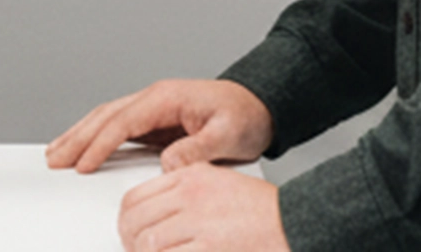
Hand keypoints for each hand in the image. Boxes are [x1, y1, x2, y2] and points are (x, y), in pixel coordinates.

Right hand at [47, 78, 272, 173]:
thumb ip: (198, 149)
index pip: (123, 121)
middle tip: (53, 159)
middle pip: (105, 116)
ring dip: (80, 135)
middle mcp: (154, 98)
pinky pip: (118, 128)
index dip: (100, 143)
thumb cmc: (246, 116)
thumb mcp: (229, 136)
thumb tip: (167, 164)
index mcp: (166, 98)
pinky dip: (96, 137)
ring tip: (57, 153)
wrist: (260, 106)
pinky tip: (85, 149)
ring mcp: (153, 108)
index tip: (83, 164)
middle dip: (77, 138)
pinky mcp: (155, 120)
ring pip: (107, 119)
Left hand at [116, 164, 283, 251]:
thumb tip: (155, 216)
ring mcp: (199, 223)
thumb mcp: (219, 183)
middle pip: (135, 221)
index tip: (129, 232)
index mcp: (190, 177)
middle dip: (130, 242)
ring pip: (148, 243)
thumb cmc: (261, 210)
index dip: (126, 221)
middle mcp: (191, 196)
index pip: (135, 197)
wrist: (294, 222)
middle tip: (136, 251)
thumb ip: (185, 194)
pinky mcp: (209, 248)